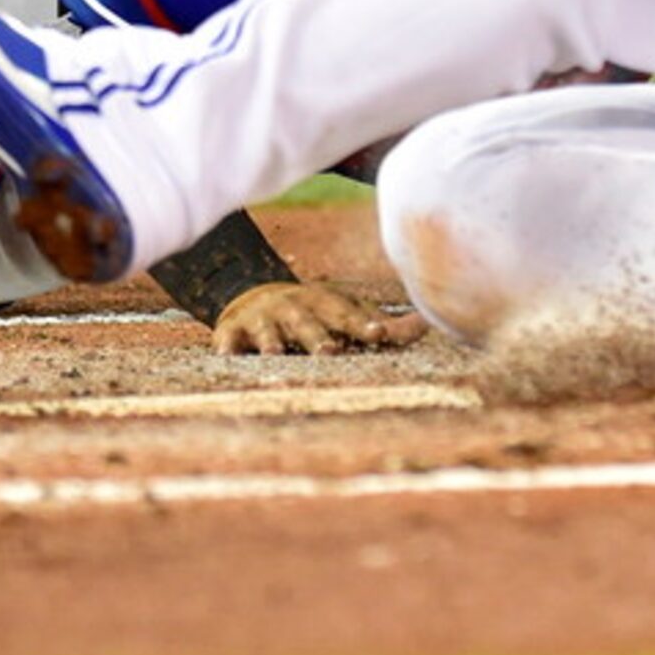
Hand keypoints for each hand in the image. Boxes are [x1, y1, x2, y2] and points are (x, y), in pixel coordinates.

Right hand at [210, 281, 430, 354]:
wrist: (255, 296)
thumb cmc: (315, 313)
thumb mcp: (346, 313)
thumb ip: (387, 326)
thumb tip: (428, 324)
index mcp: (325, 305)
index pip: (347, 315)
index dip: (363, 323)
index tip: (379, 334)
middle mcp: (294, 309)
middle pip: (307, 324)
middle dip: (317, 337)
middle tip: (331, 352)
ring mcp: (261, 320)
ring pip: (267, 334)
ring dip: (271, 343)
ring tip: (273, 354)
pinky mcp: (232, 332)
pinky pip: (227, 341)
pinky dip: (226, 348)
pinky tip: (227, 358)